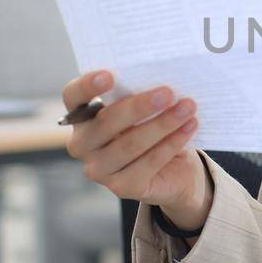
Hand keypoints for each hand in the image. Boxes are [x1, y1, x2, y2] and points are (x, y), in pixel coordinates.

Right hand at [60, 70, 211, 227]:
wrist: (174, 167)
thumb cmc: (152, 125)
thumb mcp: (144, 106)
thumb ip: (140, 92)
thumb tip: (160, 78)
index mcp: (82, 115)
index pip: (73, 96)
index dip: (87, 85)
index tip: (109, 75)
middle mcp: (82, 144)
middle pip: (106, 122)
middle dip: (140, 106)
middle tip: (168, 93)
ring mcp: (99, 169)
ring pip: (130, 144)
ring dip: (162, 124)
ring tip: (187, 107)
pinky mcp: (121, 187)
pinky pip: (148, 163)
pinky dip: (171, 143)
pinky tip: (188, 127)